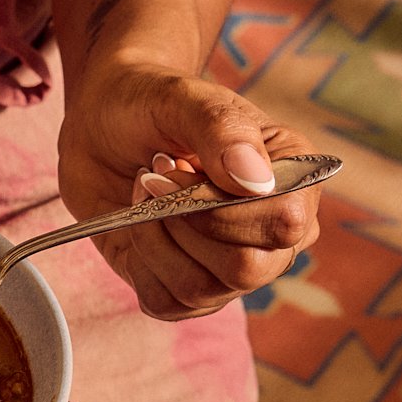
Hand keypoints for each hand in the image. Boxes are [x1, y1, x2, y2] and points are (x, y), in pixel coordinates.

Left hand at [57, 63, 319, 320]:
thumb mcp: (182, 98)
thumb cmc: (152, 104)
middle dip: (181, 222)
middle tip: (152, 178)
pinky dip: (139, 261)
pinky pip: (167, 303)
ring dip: (153, 237)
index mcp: (295, 179)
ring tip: (144, 193)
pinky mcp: (191, 289)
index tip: (172, 168)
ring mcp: (235, 267)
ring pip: (200, 290)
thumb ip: (222, 128)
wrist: (105, 125)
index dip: (219, 208)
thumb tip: (257, 181)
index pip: (284, 224)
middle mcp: (276, 232)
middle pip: (246, 270)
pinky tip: (137, 222)